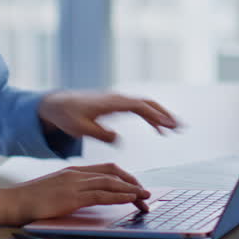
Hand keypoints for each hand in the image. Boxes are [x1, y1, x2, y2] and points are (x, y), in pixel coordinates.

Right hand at [1, 163, 151, 222]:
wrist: (12, 201)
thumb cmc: (31, 200)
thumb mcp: (56, 191)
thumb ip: (74, 191)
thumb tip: (92, 199)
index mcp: (74, 171)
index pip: (107, 169)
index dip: (125, 177)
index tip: (136, 187)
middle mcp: (77, 174)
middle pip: (113, 173)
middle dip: (133, 183)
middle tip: (146, 194)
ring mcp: (74, 183)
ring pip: (111, 183)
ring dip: (131, 190)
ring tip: (145, 198)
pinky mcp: (71, 196)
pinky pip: (101, 194)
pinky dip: (119, 195)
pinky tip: (130, 199)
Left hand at [38, 91, 178, 143]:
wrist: (57, 104)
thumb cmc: (67, 116)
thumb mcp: (80, 128)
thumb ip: (100, 134)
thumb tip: (118, 139)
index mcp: (111, 103)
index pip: (139, 107)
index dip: (155, 115)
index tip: (168, 125)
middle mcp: (118, 99)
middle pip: (148, 103)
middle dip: (165, 114)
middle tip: (181, 127)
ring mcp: (118, 101)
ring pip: (146, 105)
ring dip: (162, 115)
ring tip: (176, 129)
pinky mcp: (117, 106)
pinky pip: (140, 109)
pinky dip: (152, 117)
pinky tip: (159, 129)